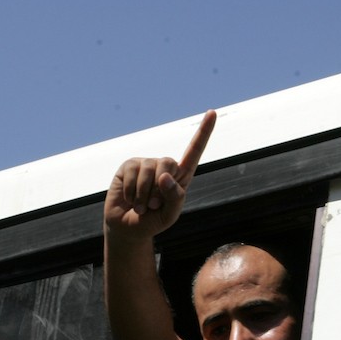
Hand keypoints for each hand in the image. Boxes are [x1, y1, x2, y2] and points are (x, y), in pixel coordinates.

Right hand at [103, 110, 215, 242]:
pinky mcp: (129, 165)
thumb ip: (174, 197)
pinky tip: (130, 199)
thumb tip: (164, 174)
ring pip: (149, 170)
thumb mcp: (170, 215)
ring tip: (141, 206)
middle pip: (168, 163)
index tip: (212, 113)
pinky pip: (133, 173)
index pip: (194, 152)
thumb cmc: (152, 221)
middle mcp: (164, 166)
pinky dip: (132, 192)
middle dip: (159, 189)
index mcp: (181, 176)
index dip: (203, 132)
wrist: (128, 227)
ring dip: (144, 194)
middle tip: (153, 205)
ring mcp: (146, 164)